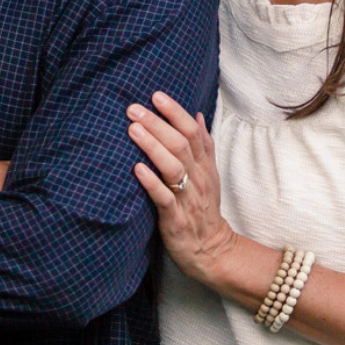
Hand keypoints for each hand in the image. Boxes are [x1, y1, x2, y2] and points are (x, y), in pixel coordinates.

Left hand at [128, 91, 236, 284]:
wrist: (211, 249)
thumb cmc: (204, 207)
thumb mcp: (210, 174)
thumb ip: (204, 144)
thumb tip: (198, 114)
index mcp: (204, 165)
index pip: (192, 131)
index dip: (175, 112)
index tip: (156, 95)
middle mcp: (198, 178)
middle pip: (181, 144)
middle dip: (157, 123)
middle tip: (133, 108)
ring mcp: (188, 198)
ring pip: (173, 167)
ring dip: (153, 147)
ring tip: (133, 130)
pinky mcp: (176, 219)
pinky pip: (164, 198)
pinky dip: (151, 182)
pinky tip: (137, 169)